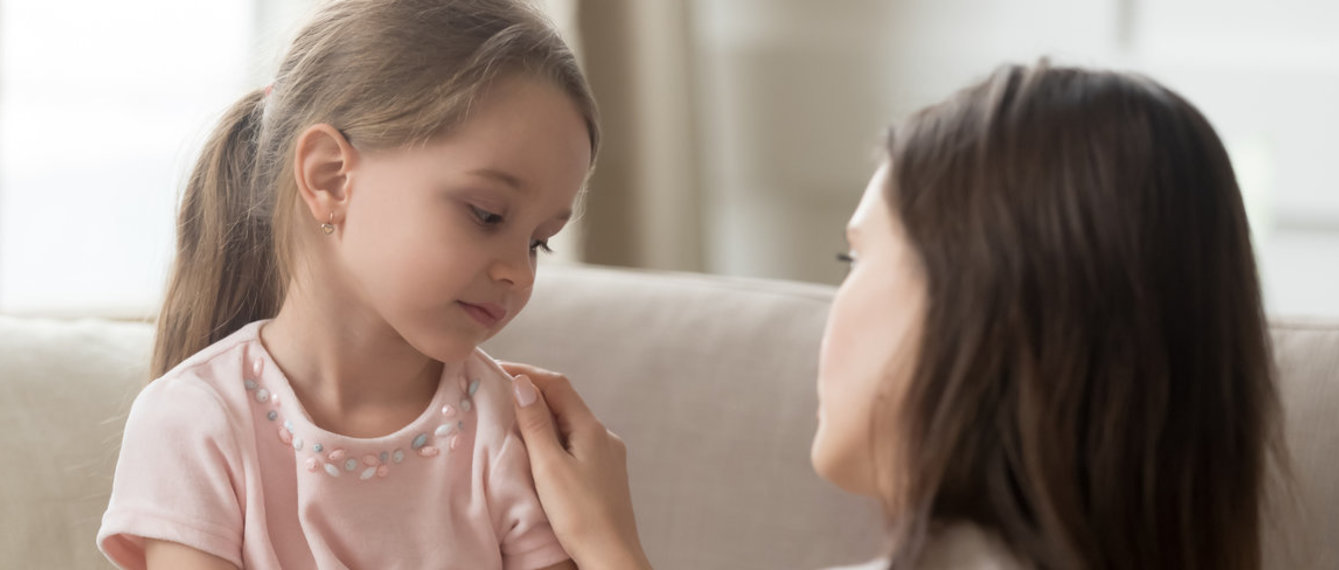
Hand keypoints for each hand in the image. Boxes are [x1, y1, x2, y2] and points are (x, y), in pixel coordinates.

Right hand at [501, 362, 652, 569]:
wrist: (612, 556)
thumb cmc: (580, 515)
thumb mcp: (549, 466)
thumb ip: (535, 424)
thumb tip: (523, 383)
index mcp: (591, 428)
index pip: (557, 384)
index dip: (527, 372)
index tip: (497, 370)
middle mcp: (604, 436)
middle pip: (565, 401)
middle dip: (534, 392)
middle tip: (499, 391)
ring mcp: (607, 455)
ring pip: (570, 423)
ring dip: (543, 415)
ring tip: (513, 418)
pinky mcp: (605, 474)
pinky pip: (576, 443)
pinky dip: (554, 437)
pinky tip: (540, 450)